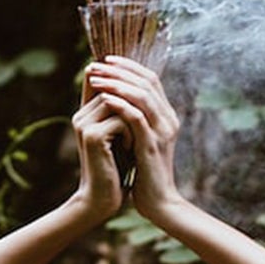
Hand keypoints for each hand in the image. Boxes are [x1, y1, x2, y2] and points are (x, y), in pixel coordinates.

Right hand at [70, 86, 126, 222]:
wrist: (102, 198)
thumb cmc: (116, 168)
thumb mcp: (119, 136)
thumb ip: (121, 113)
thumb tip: (139, 86)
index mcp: (85, 113)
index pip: (100, 80)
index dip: (119, 75)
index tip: (138, 85)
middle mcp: (81, 115)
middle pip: (113, 88)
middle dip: (133, 104)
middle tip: (141, 128)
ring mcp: (84, 124)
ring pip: (118, 102)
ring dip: (134, 120)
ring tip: (134, 141)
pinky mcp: (92, 136)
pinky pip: (121, 120)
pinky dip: (131, 134)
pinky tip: (129, 149)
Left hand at [85, 57, 182, 225]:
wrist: (158, 203)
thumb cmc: (145, 174)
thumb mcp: (140, 141)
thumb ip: (134, 121)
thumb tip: (116, 100)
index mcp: (166, 116)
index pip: (150, 79)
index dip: (129, 66)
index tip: (106, 60)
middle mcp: (168, 119)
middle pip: (147, 81)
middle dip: (120, 70)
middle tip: (98, 64)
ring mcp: (162, 131)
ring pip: (142, 95)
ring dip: (116, 83)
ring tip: (96, 79)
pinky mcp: (152, 145)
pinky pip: (136, 117)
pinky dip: (120, 105)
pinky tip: (103, 99)